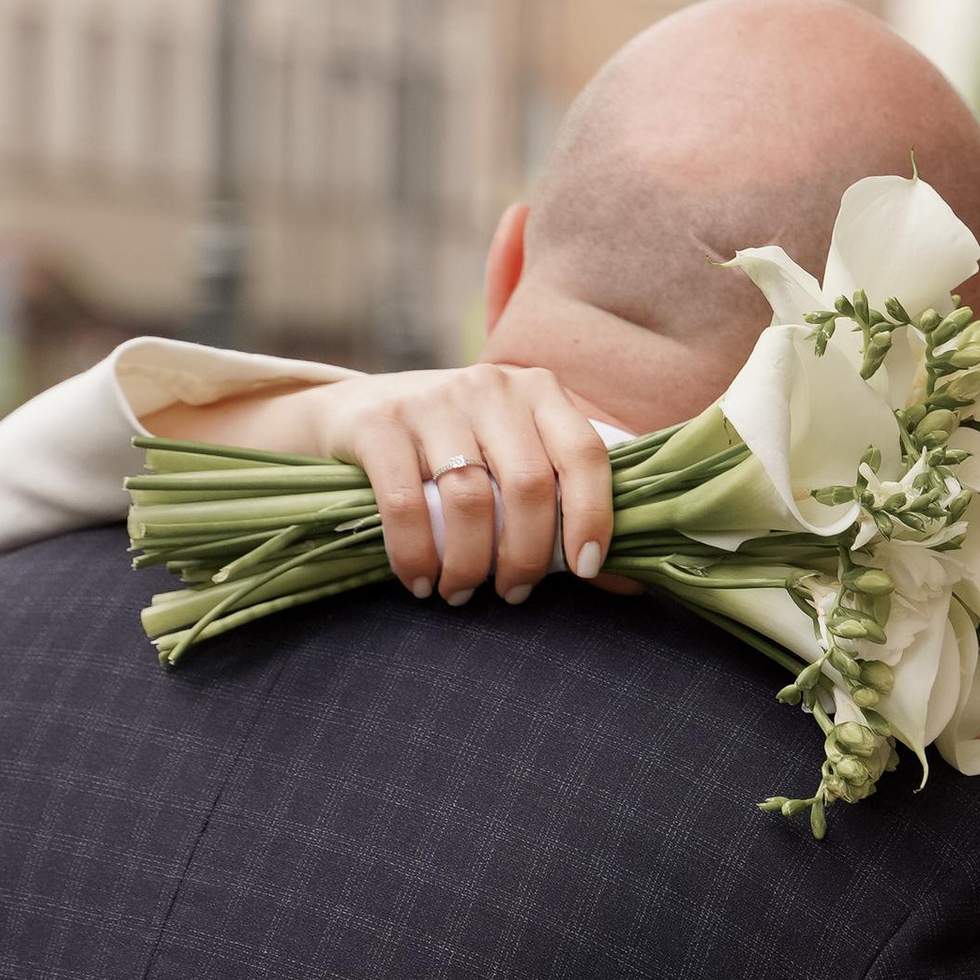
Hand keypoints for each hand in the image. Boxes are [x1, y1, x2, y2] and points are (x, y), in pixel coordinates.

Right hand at [156, 365, 615, 607]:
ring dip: (470, 564)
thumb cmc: (451, 450)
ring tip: (461, 593)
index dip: (593, 515)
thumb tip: (628, 580)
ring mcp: (433, 399)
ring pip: (469, 498)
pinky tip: (419, 582)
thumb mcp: (509, 459)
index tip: (585, 569)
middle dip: (526, 555)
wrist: (351, 414)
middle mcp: (491, 386)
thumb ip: (561, 506)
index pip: (585, 452)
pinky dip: (416, 555)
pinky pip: (405, 504)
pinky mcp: (379, 422)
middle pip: (527, 484)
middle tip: (513, 593)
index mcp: (538, 391)